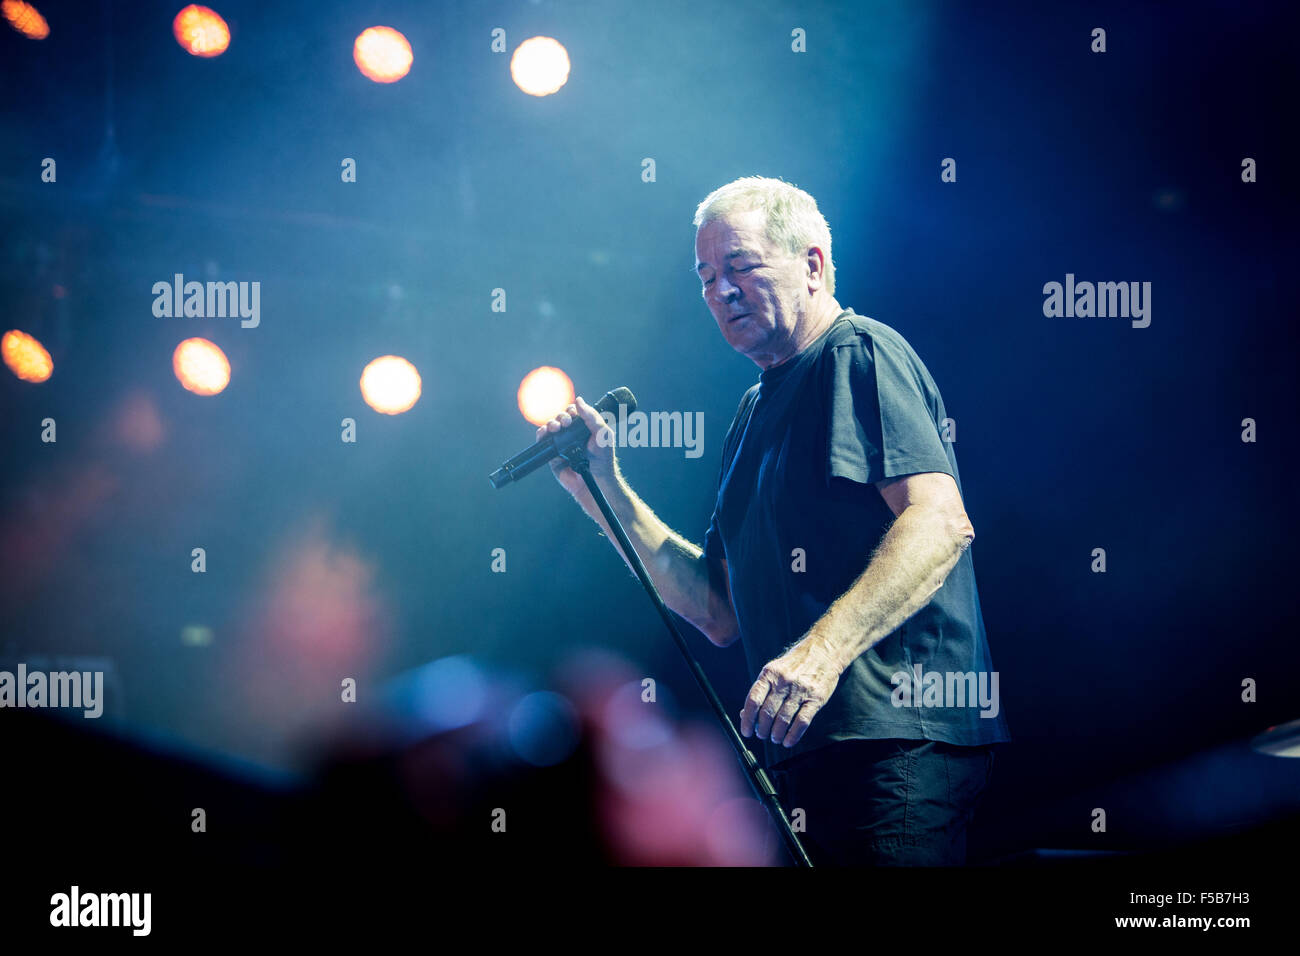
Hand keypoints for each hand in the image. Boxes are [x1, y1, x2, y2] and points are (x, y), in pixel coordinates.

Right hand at [536, 396, 618, 514]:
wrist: (596, 479)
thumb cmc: (603, 458)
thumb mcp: (603, 433)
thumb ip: (592, 417)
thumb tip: (579, 400)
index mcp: (584, 427)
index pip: (574, 412)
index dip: (572, 410)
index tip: (574, 414)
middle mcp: (571, 435)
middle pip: (560, 418)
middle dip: (561, 416)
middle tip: (566, 423)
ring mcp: (561, 444)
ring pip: (550, 427)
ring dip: (551, 423)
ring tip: (556, 427)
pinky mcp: (553, 455)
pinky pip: (542, 442)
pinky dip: (541, 435)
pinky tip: (545, 433)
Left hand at [740, 639, 842, 747]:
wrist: (824, 651)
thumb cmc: (795, 664)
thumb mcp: (774, 670)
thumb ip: (761, 691)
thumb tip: (746, 714)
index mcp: (769, 673)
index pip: (753, 700)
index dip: (747, 719)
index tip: (746, 731)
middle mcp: (784, 681)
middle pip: (767, 713)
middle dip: (762, 729)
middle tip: (762, 735)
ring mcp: (800, 689)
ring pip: (783, 720)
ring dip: (776, 735)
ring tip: (775, 738)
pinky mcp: (816, 698)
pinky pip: (802, 722)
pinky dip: (793, 736)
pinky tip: (788, 741)